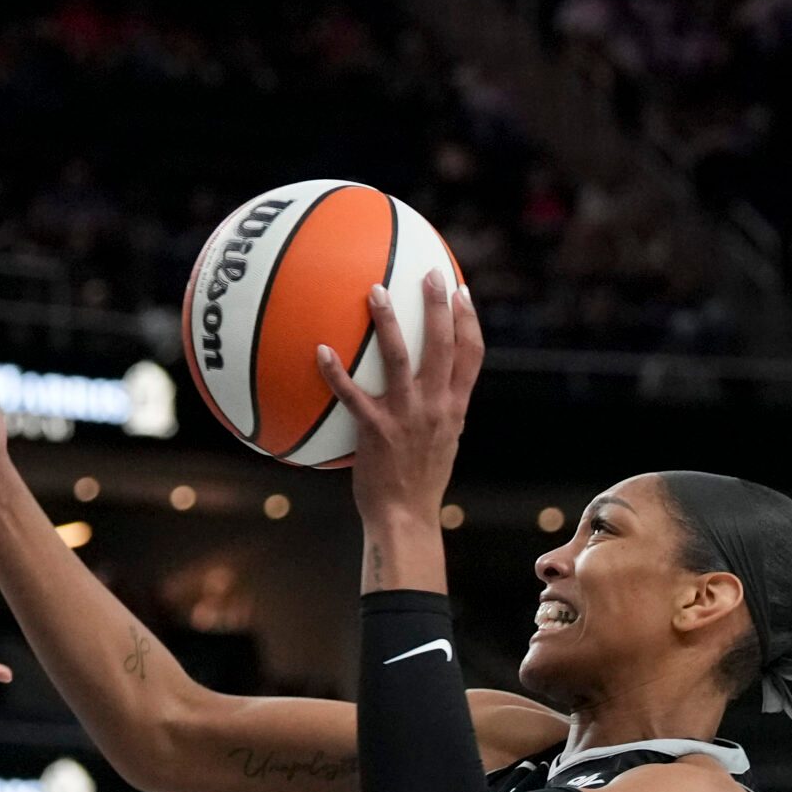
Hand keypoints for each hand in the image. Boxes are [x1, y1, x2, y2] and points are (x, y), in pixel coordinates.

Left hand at [316, 270, 483, 539]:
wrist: (406, 518)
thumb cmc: (419, 483)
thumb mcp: (443, 443)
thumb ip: (440, 413)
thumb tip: (432, 393)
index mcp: (454, 408)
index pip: (472, 355)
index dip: (469, 320)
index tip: (462, 291)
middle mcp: (436, 406)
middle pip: (444, 345)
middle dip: (439, 304)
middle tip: (429, 272)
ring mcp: (407, 417)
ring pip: (400, 358)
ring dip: (388, 321)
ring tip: (375, 290)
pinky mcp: (376, 431)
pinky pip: (352, 395)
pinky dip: (335, 372)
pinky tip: (319, 350)